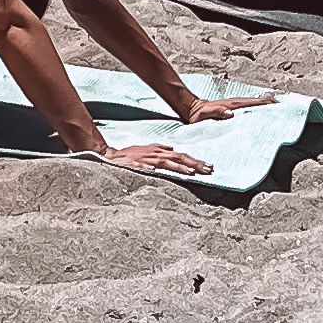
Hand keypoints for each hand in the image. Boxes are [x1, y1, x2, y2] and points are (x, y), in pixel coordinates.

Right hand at [73, 136, 212, 176]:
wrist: (111, 156)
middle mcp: (158, 153)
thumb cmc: (129, 155)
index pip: (181, 155)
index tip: (207, 166)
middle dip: (196, 163)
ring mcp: (151, 158)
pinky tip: (180, 173)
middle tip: (210, 170)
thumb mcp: (147, 150)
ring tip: (198, 172)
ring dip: (186, 166)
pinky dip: (170, 169)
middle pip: (181, 157)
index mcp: (160, 151)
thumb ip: (160, 150)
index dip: (195, 161)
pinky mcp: (143, 163)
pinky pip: (159, 167)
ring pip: (172, 162)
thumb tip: (172, 149)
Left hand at [177, 89, 274, 123]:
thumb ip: (216, 113)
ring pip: (253, 103)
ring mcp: (233, 104)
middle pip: (256, 101)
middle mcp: (235, 103)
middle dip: (270, 103)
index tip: (278, 105)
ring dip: (264, 105)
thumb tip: (231, 114)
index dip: (265, 104)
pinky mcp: (231, 108)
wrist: (191, 109)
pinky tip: (260, 112)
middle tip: (283, 106)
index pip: (253, 103)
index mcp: (232, 105)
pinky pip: (247, 107)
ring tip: (277, 108)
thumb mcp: (205, 115)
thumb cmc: (197, 114)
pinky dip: (256, 107)